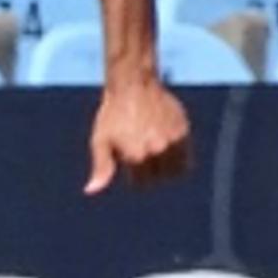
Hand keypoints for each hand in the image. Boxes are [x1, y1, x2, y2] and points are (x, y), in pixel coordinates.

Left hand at [87, 74, 190, 193]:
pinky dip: (178, 159)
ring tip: (154, 152)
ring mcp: (173, 142)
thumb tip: (90, 191)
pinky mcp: (184, 132)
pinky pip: (187, 159)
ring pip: (176, 172)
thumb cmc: (111, 115)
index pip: (141, 184)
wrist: (133, 86)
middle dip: (149, 172)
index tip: (127, 159)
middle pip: (159, 179)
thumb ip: (101, 168)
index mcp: (136, 156)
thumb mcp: (100, 141)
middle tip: (140, 151)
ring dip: (166, 168)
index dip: (133, 175)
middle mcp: (157, 151)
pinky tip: (165, 146)